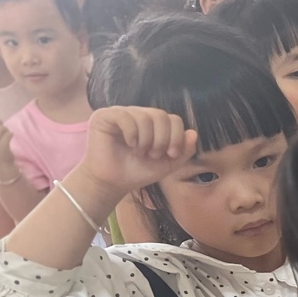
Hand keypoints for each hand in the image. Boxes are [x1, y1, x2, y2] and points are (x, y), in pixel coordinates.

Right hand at [77, 107, 196, 197]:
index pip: (173, 119)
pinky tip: (129, 145)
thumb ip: (184, 150)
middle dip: (162, 139)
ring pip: (145, 116)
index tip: (171, 155)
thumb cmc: (138, 172)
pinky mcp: (104, 116)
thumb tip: (193, 132)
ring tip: (139, 152)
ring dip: (146, 140)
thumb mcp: (168, 164)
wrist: (114, 183)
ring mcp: (121, 113)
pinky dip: (132, 133)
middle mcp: (137, 114)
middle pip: (161, 115)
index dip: (177, 137)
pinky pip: (125, 116)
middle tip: (154, 155)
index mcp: (153, 124)